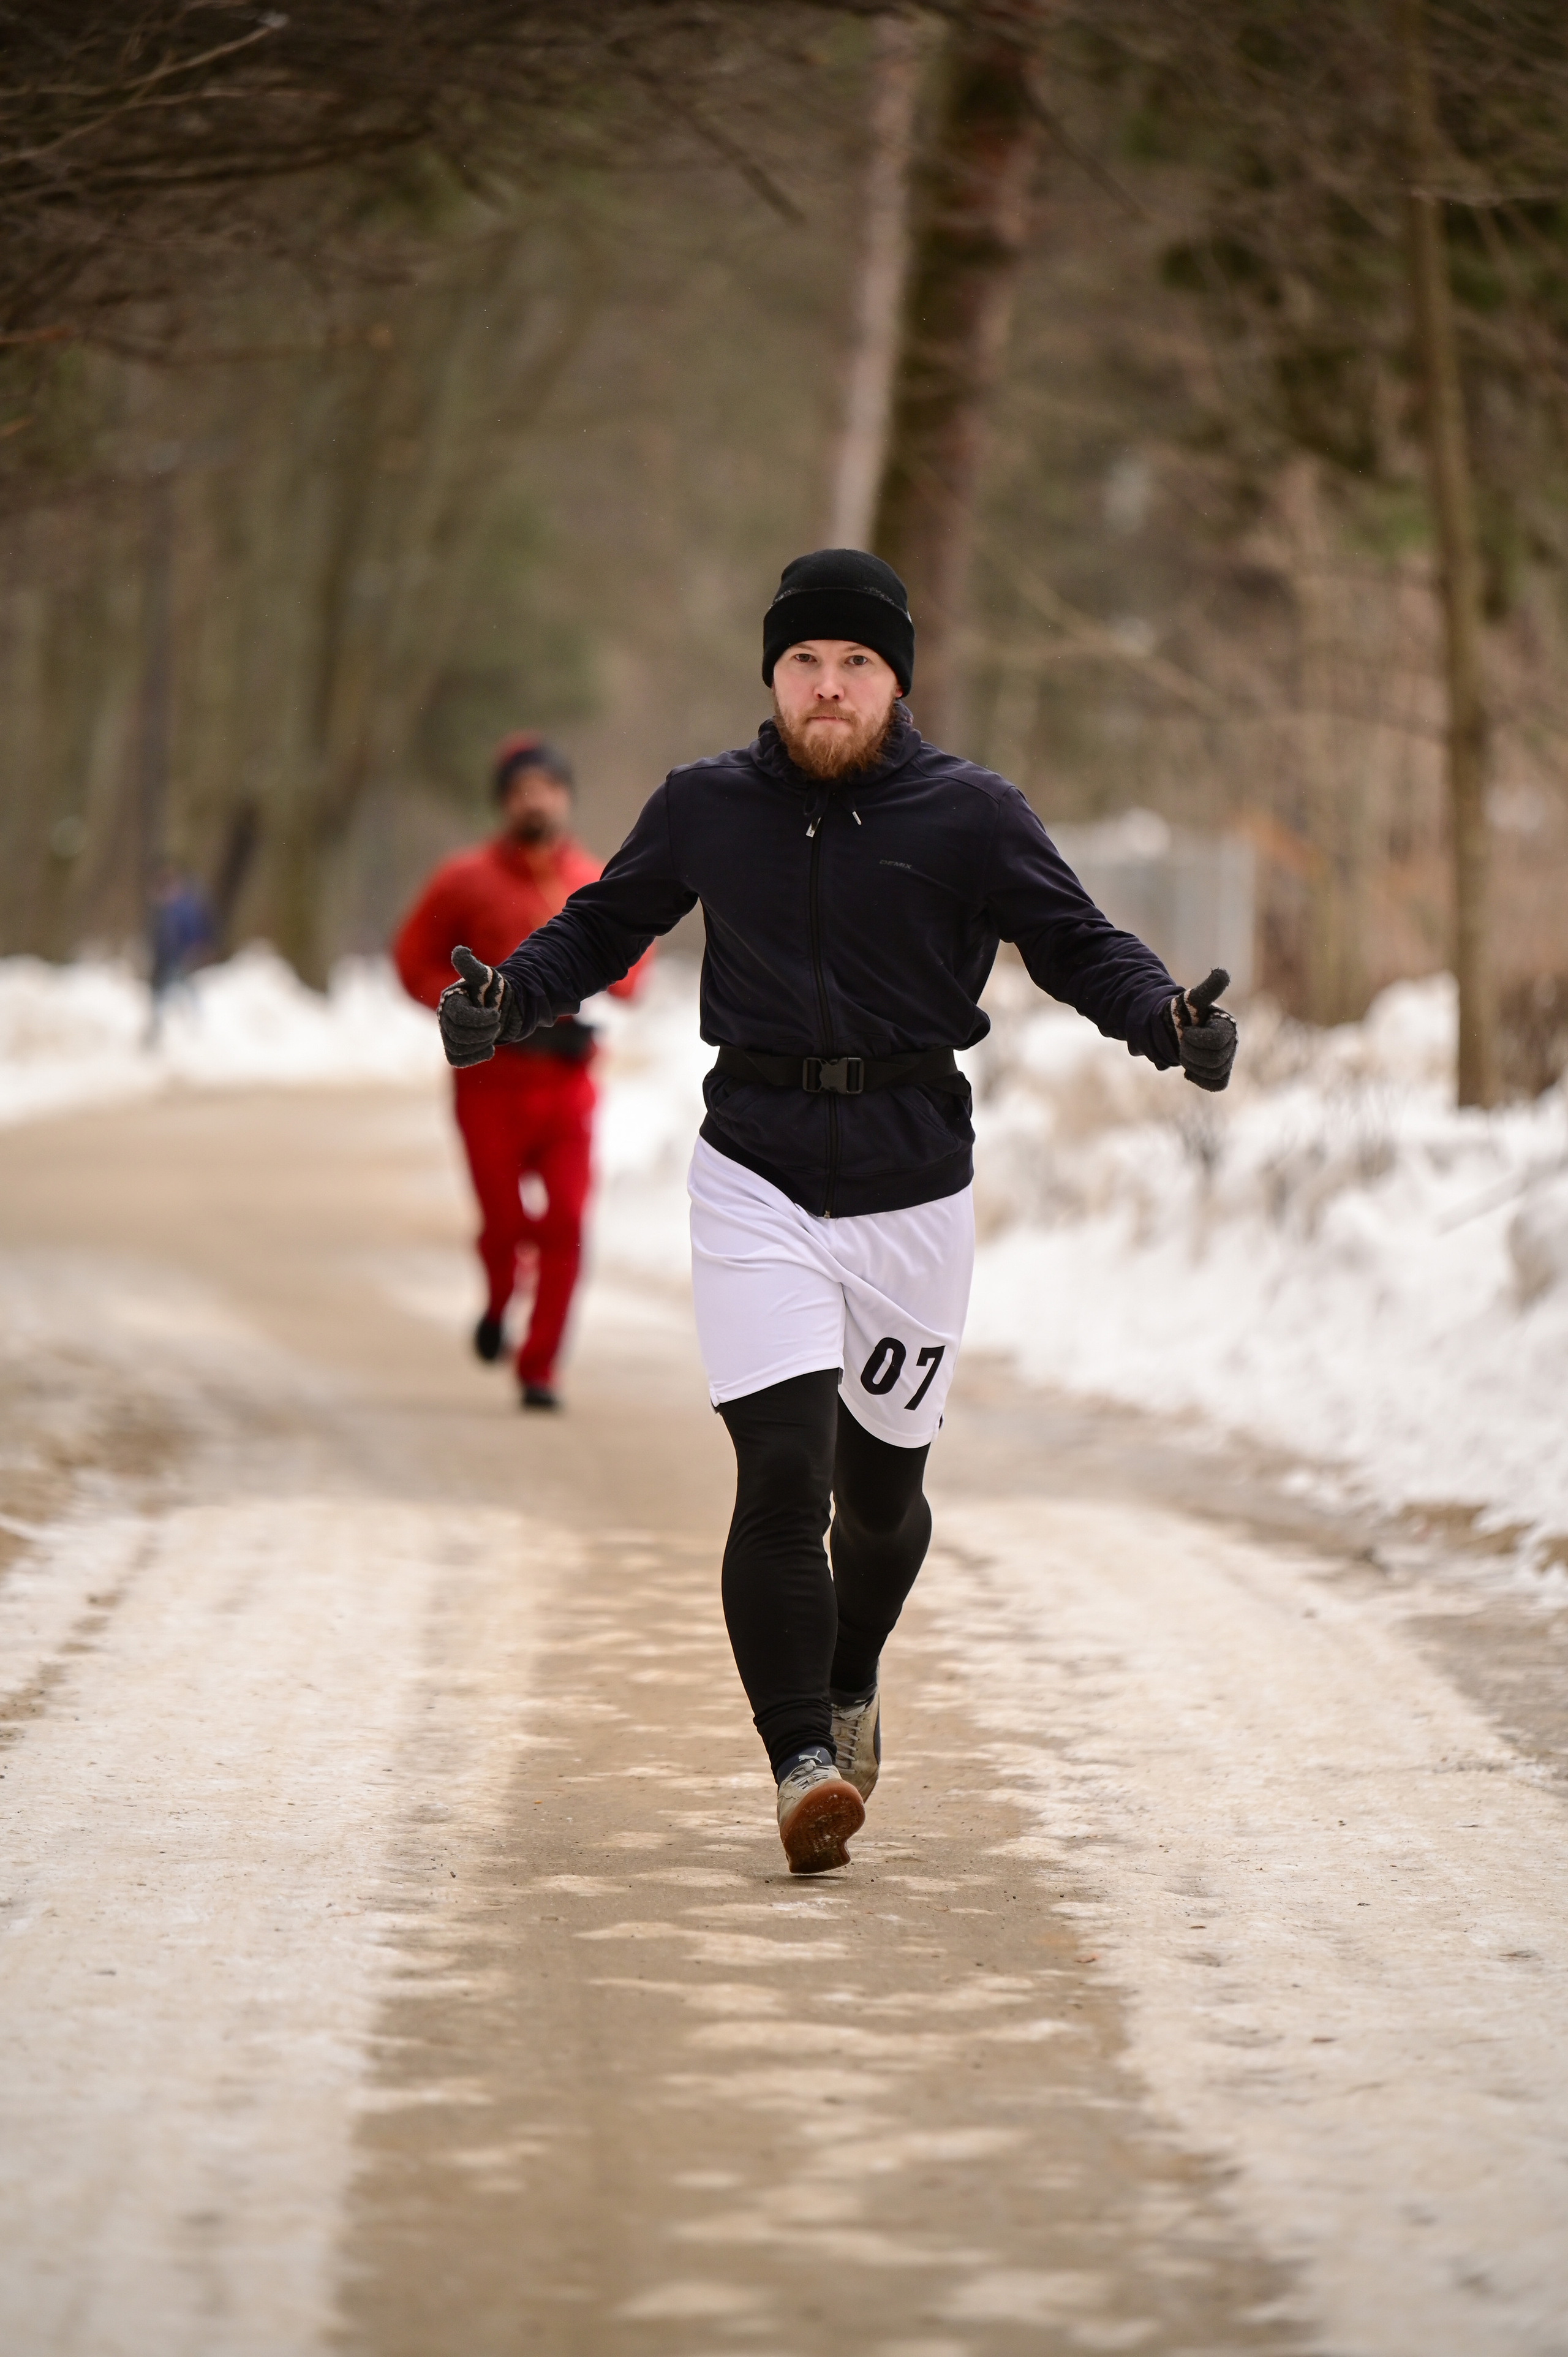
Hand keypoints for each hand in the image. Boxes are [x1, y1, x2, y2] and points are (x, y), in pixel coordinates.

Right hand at [438, 945, 513, 1067]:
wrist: (503, 1007)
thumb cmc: (493, 989)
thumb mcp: (484, 975)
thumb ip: (470, 966)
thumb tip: (460, 951)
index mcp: (450, 1001)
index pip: (458, 1016)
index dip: (479, 1019)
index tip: (495, 1014)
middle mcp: (445, 1018)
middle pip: (458, 1035)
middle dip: (483, 1032)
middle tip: (497, 1022)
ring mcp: (449, 1034)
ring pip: (458, 1049)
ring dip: (481, 1043)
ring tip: (493, 1033)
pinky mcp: (457, 1048)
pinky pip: (458, 1060)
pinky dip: (475, 1056)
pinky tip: (489, 1049)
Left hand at [1172, 966, 1236, 1092]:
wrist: (1173, 1030)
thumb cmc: (1183, 1013)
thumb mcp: (1193, 999)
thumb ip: (1207, 990)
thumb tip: (1222, 973)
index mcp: (1228, 1025)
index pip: (1217, 1041)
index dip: (1197, 1040)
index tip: (1186, 1032)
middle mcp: (1232, 1043)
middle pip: (1215, 1060)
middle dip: (1192, 1054)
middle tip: (1182, 1044)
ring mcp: (1227, 1059)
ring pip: (1214, 1073)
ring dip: (1193, 1065)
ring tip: (1185, 1054)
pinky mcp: (1219, 1073)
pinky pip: (1216, 1085)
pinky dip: (1200, 1079)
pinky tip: (1190, 1071)